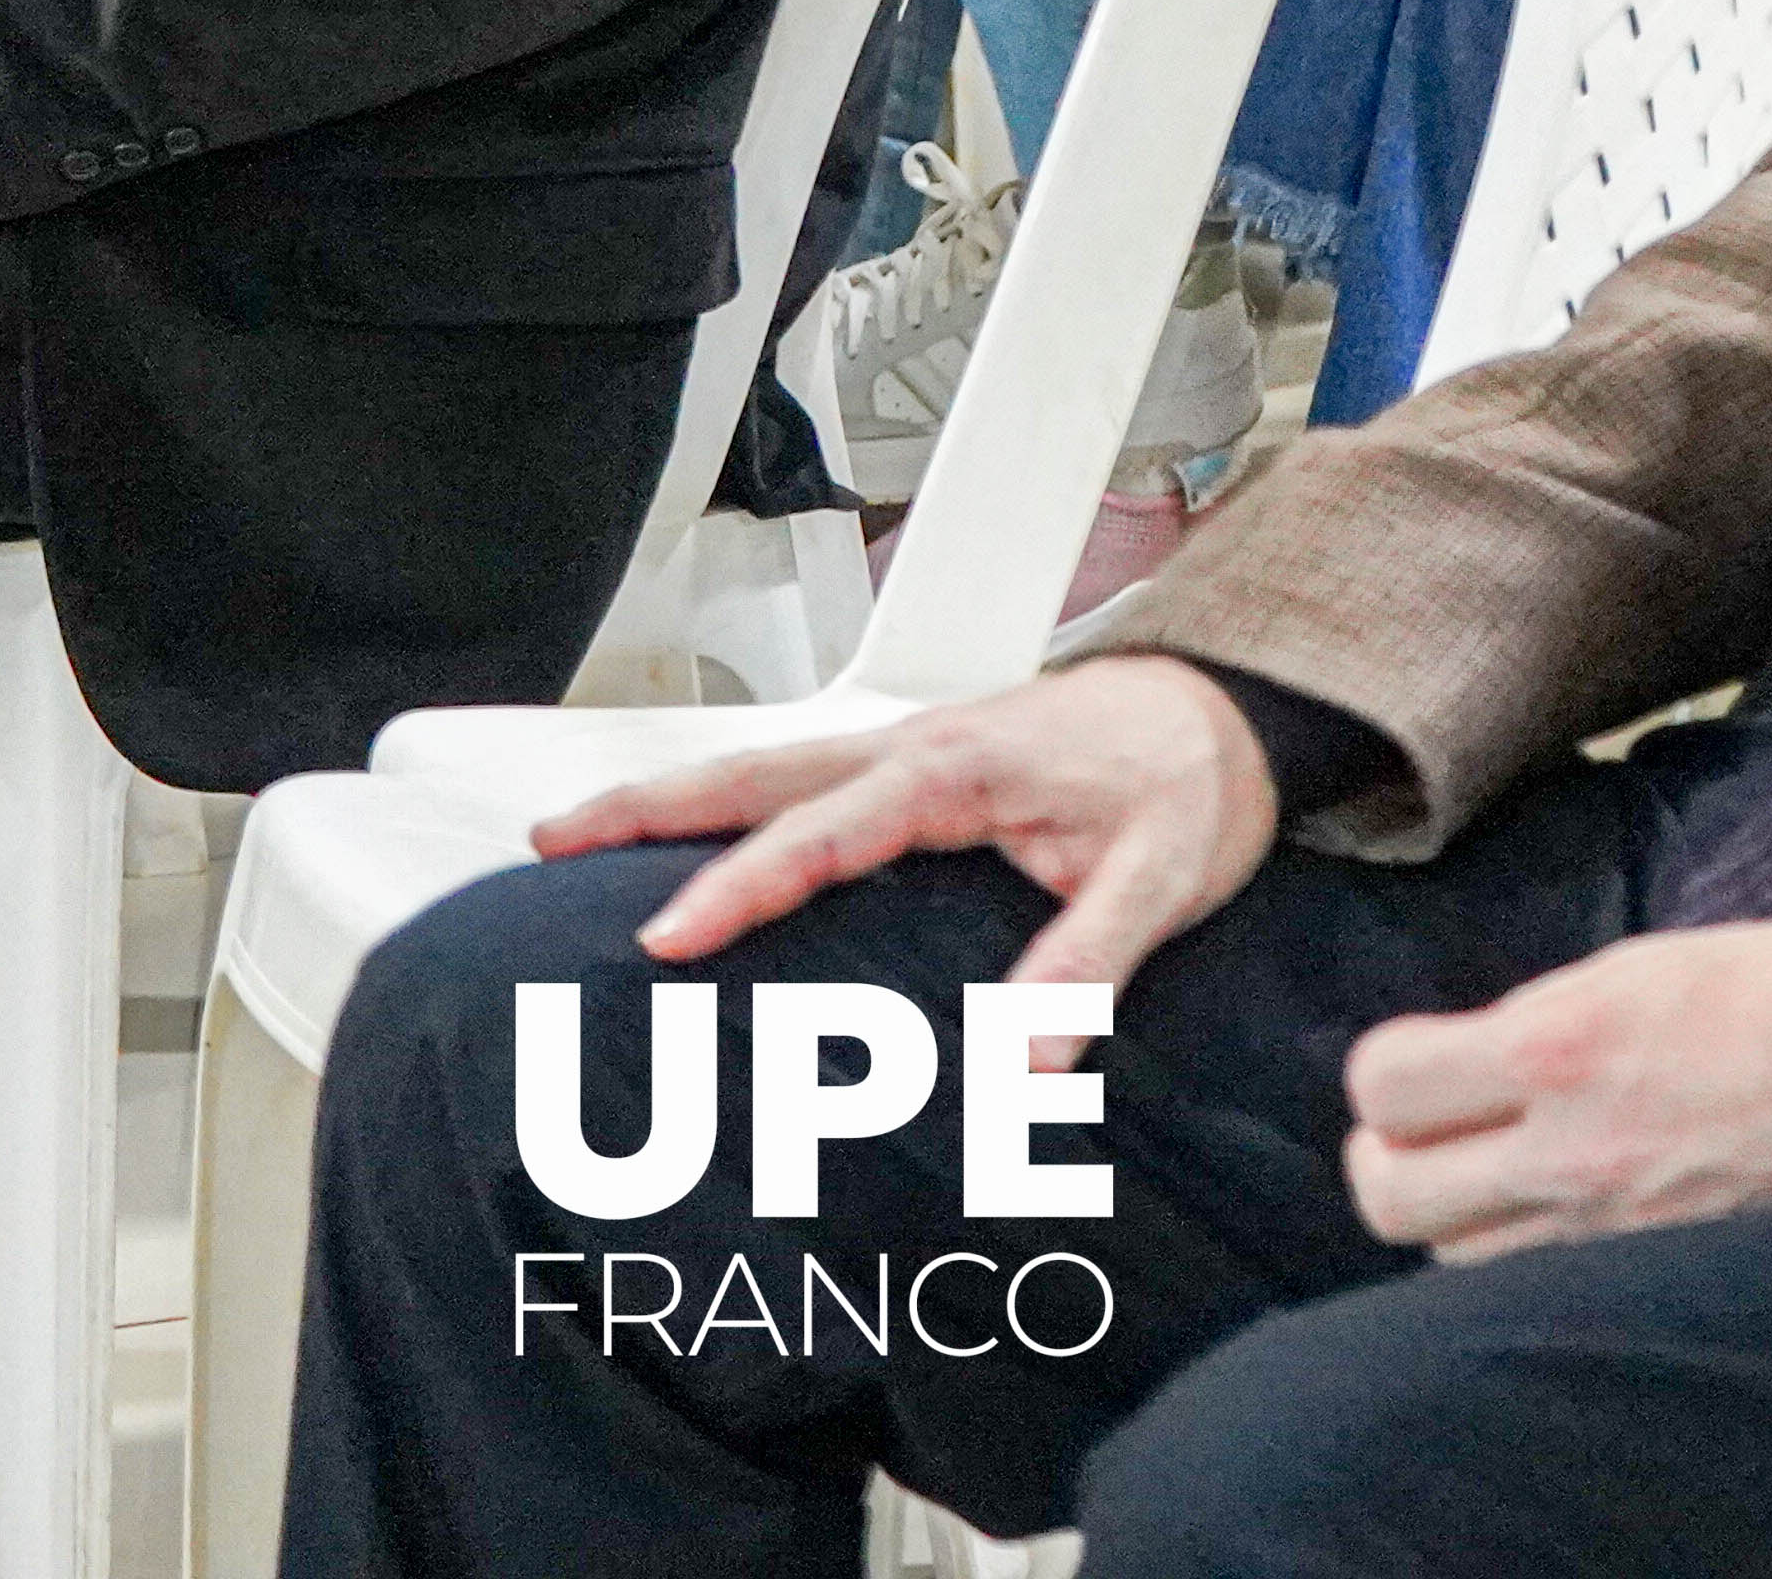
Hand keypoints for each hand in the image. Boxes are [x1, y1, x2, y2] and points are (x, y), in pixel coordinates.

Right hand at [539, 655, 1281, 1015]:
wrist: (1224, 708)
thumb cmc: (1187, 781)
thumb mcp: (1162, 878)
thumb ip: (1087, 964)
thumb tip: (1024, 1063)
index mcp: (954, 769)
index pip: (820, 834)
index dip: (737, 888)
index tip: (667, 936)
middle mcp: (912, 746)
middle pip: (753, 777)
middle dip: (646, 808)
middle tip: (547, 844)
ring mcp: (905, 748)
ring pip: (764, 772)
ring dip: (671, 801)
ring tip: (575, 838)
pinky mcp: (914, 764)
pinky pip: (798, 784)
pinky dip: (727, 805)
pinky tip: (692, 840)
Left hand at [1341, 921, 1771, 1260]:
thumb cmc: (1762, 993)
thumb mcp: (1627, 972)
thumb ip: (1532, 1025)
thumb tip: (1467, 1065)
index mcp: (1553, 1047)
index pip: (1386, 1084)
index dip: (1382, 1084)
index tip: (1409, 1078)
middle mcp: (1564, 1150)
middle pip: (1391, 1199)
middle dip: (1385, 1166)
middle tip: (1411, 1146)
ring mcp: (1607, 1230)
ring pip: (1453, 1264)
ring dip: (1455, 1224)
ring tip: (1487, 1188)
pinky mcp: (1655, 1279)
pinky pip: (1540, 1293)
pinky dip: (1524, 1268)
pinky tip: (1549, 1230)